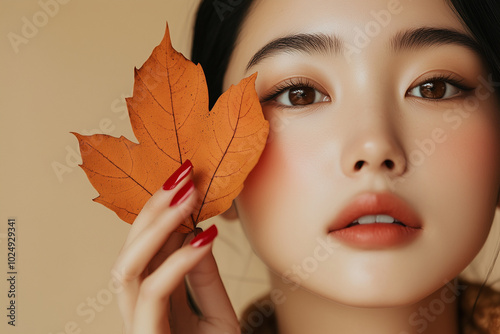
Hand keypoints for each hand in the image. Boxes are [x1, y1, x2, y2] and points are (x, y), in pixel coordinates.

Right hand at [112, 160, 239, 332]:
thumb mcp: (216, 313)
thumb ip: (202, 277)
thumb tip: (199, 232)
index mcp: (154, 296)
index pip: (147, 245)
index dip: (162, 209)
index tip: (188, 176)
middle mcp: (139, 307)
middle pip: (130, 249)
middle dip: (153, 209)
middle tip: (183, 175)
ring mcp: (138, 323)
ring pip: (127, 268)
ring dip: (155, 228)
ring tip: (187, 197)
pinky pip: (152, 295)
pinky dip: (176, 263)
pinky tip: (202, 239)